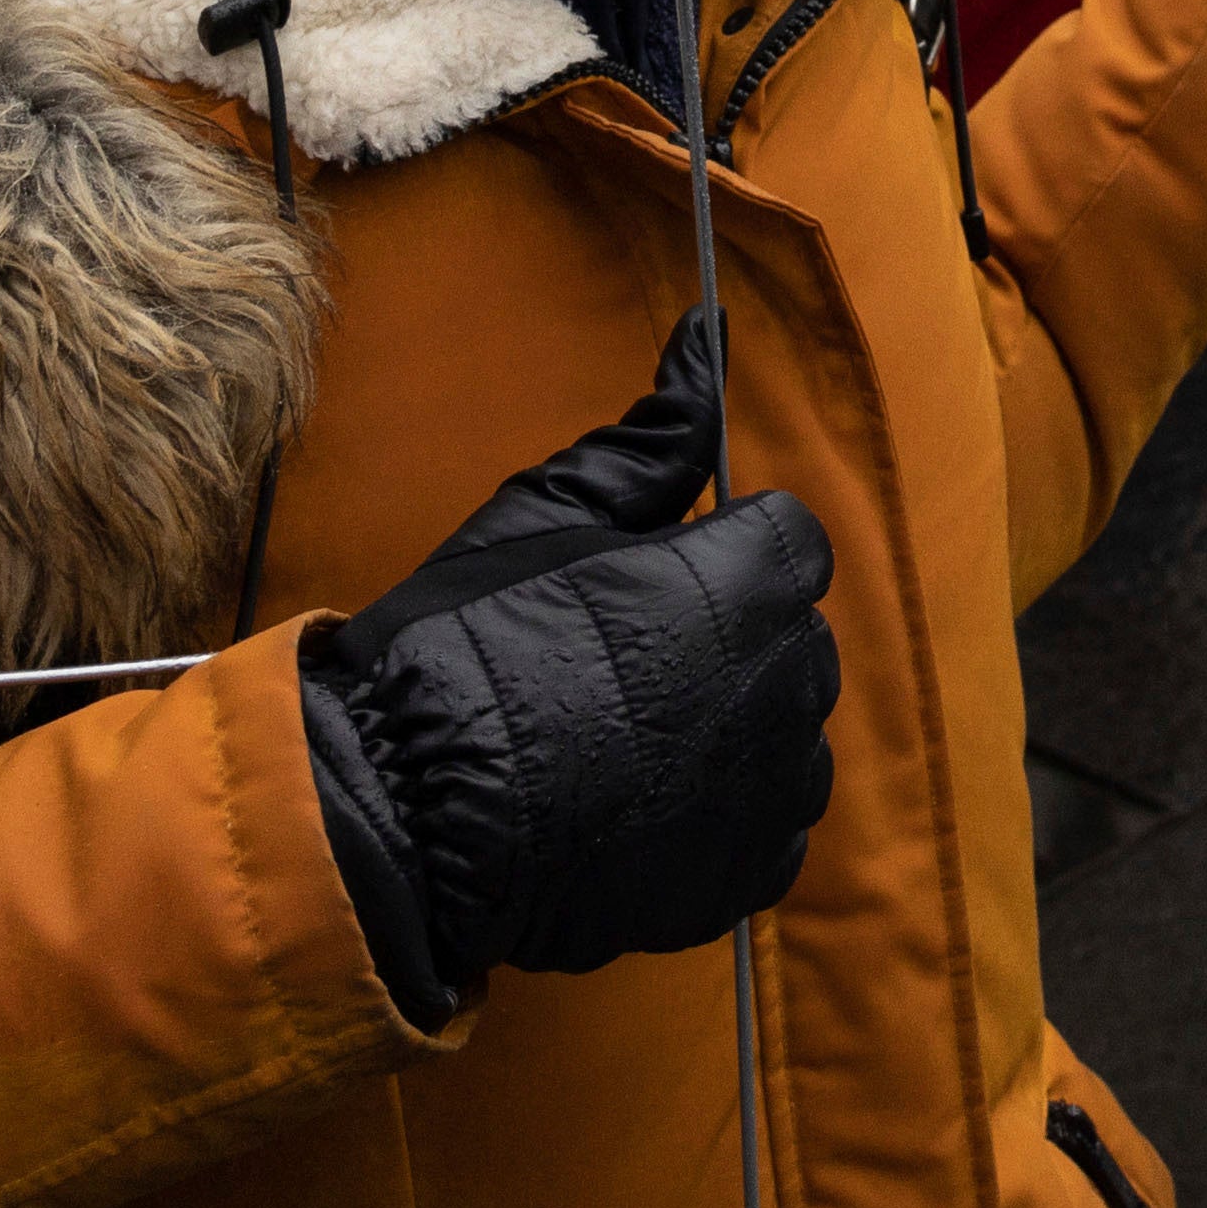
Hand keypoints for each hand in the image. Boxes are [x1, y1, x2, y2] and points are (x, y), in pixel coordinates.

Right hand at [301, 315, 841, 1017]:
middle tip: (615, 660)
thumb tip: (709, 332)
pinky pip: (770, 825)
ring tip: (621, 737)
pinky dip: (723, 815)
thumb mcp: (549, 513)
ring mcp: (771, 787)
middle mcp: (785, 679)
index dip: (717, 555)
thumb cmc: (469, 646)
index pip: (790, 539)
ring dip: (731, 728)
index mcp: (749, 577)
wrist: (412, 816)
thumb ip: (652, 432)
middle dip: (728, 637)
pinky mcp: (747, 875)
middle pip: (794, 636)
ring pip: (789, 732)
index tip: (645, 581)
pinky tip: (640, 806)